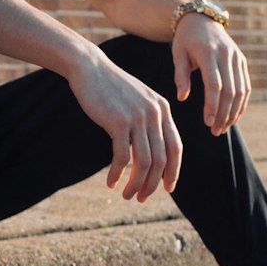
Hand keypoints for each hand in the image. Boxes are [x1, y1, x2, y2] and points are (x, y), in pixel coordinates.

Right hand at [67, 51, 182, 201]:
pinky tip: (111, 182)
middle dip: (153, 184)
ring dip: (136, 184)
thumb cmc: (111, 86)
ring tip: (127, 195)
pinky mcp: (118, 122)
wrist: (90, 67)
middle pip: (161, 160)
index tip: (167, 188)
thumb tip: (152, 150)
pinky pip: (122, 157)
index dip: (173, 171)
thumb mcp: (138, 99)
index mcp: (163, 109)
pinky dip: (117, 173)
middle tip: (141, 198)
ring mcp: (137, 118)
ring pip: (144, 162)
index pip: (176, 148)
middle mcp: (155, 114)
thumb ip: (149, 119)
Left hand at [173, 14, 250, 134]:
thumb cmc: (185, 39)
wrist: (201, 19)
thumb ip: (181, 76)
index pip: (214, 85)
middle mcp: (226, 55)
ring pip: (241, 90)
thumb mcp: (178, 54)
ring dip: (234, 112)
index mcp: (208, 53)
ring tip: (223, 128)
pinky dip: (242, 103)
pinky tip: (233, 116)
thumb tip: (182, 98)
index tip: (207, 122)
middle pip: (230, 91)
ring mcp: (236, 57)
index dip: (212, 105)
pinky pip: (245, 86)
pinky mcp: (242, 60)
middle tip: (215, 131)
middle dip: (223, 114)